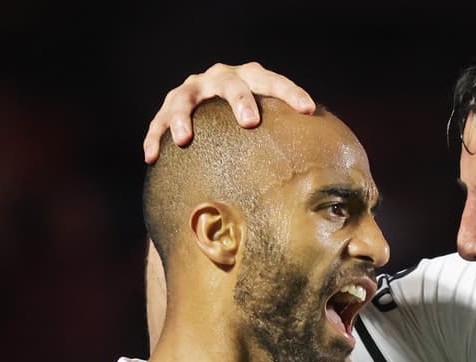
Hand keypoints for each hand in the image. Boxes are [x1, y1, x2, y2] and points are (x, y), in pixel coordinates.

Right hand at [143, 62, 315, 163]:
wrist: (208, 108)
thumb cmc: (249, 124)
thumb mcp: (267, 120)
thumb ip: (287, 134)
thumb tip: (326, 170)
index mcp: (249, 77)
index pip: (272, 81)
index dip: (290, 92)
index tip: (308, 109)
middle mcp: (218, 78)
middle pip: (230, 84)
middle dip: (241, 100)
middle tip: (250, 122)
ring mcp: (191, 91)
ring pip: (184, 100)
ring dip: (182, 118)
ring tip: (184, 139)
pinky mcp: (168, 107)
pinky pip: (157, 123)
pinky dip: (153, 138)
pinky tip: (150, 158)